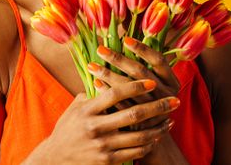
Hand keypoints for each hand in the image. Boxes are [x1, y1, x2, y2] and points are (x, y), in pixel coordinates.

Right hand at [25, 79, 179, 164]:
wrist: (56, 157)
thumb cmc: (68, 127)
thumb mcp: (75, 107)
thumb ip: (92, 93)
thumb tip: (108, 74)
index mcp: (87, 110)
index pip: (115, 94)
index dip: (134, 86)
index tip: (151, 81)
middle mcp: (95, 127)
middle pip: (133, 114)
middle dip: (157, 107)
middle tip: (174, 101)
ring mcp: (102, 145)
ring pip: (139, 136)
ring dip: (158, 128)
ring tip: (170, 120)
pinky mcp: (108, 161)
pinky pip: (135, 152)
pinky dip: (149, 143)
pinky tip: (157, 136)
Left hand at [90, 39, 180, 129]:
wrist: (153, 133)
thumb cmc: (150, 98)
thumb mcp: (155, 83)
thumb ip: (145, 66)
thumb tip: (124, 39)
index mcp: (173, 82)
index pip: (158, 60)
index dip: (142, 49)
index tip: (125, 39)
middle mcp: (167, 95)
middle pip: (140, 72)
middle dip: (118, 59)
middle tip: (100, 49)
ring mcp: (155, 111)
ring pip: (129, 89)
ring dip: (108, 75)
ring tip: (92, 65)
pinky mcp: (141, 124)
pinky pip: (121, 105)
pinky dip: (107, 93)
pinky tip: (95, 83)